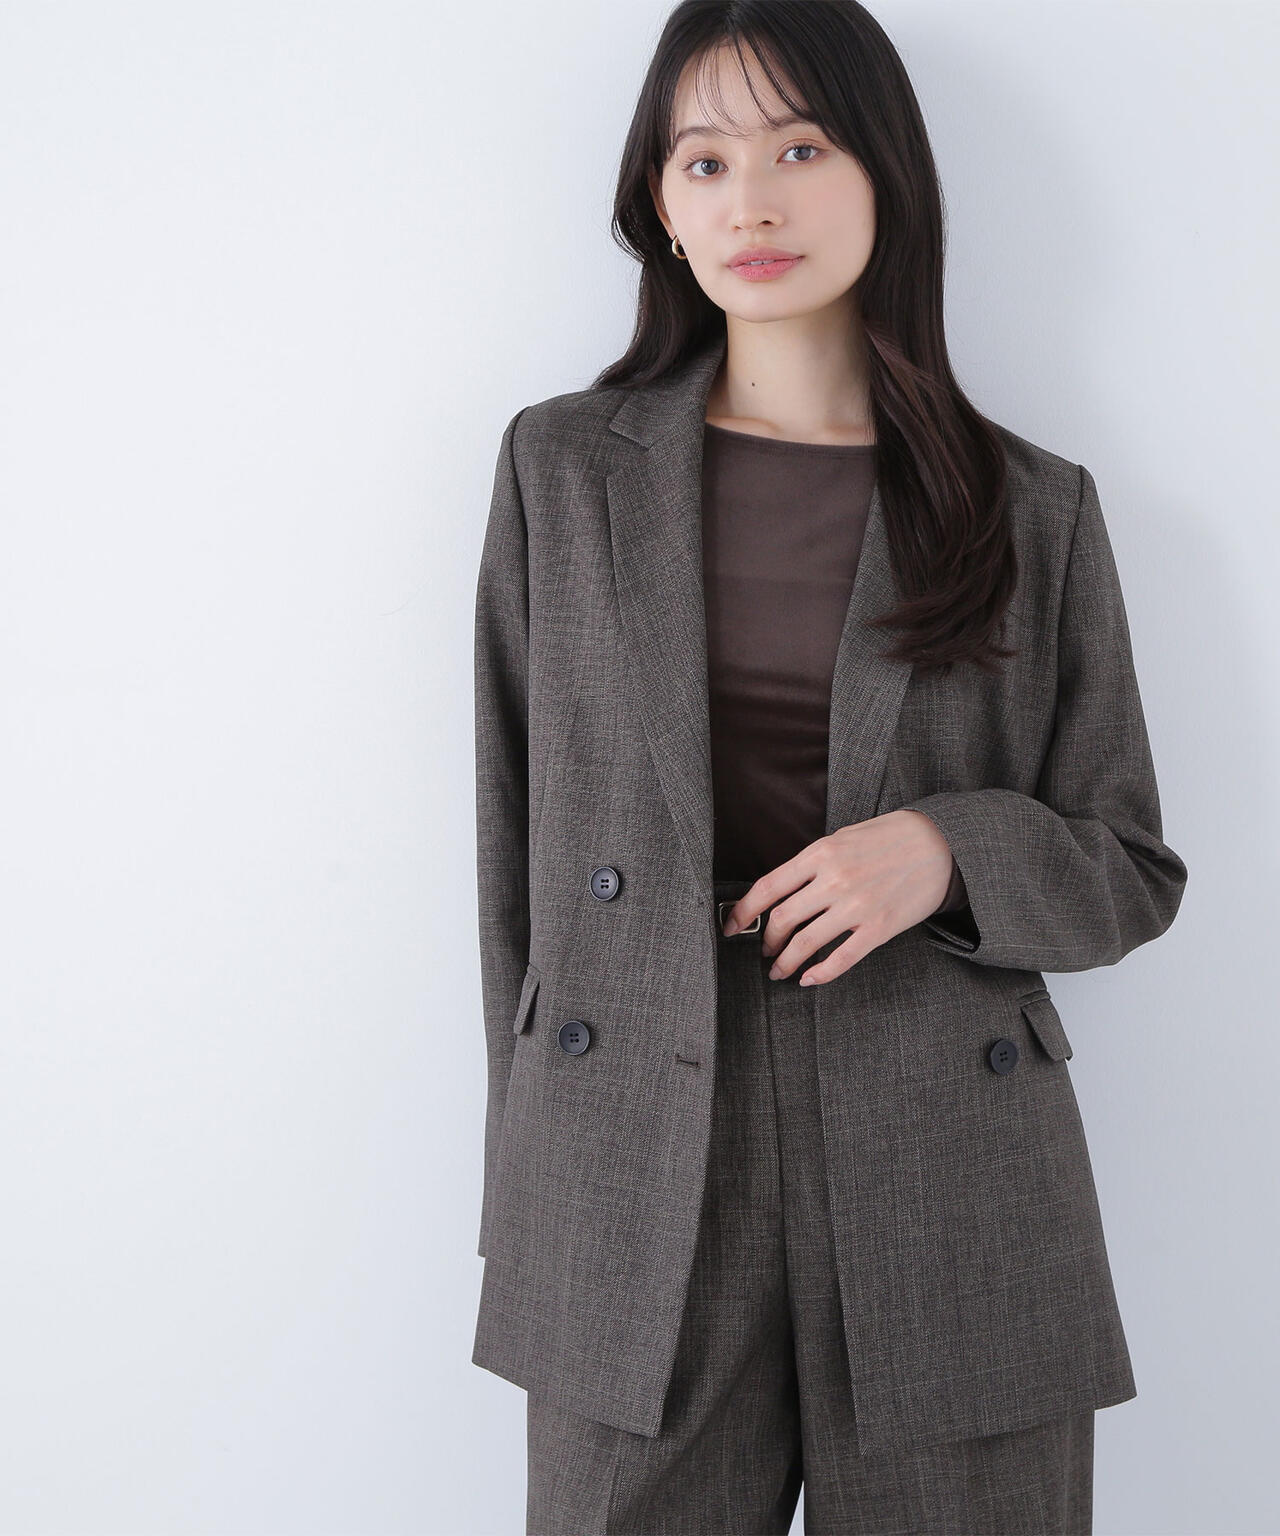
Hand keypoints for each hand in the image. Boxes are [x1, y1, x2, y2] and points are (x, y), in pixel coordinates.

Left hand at [720, 809, 956, 985]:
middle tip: (764, 952)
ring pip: (805, 944)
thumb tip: (781, 891)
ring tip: (779, 971)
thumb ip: (812, 864)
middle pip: (782, 920)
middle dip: (766, 941)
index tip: (731, 926)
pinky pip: (840, 960)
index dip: (743, 912)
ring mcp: (856, 906)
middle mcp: (834, 881)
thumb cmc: (888, 838)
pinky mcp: (878, 928)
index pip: (768, 888)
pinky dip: (819, 974)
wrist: (939, 844)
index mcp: (820, 855)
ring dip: (785, 962)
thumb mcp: (842, 838)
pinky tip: (808, 979)